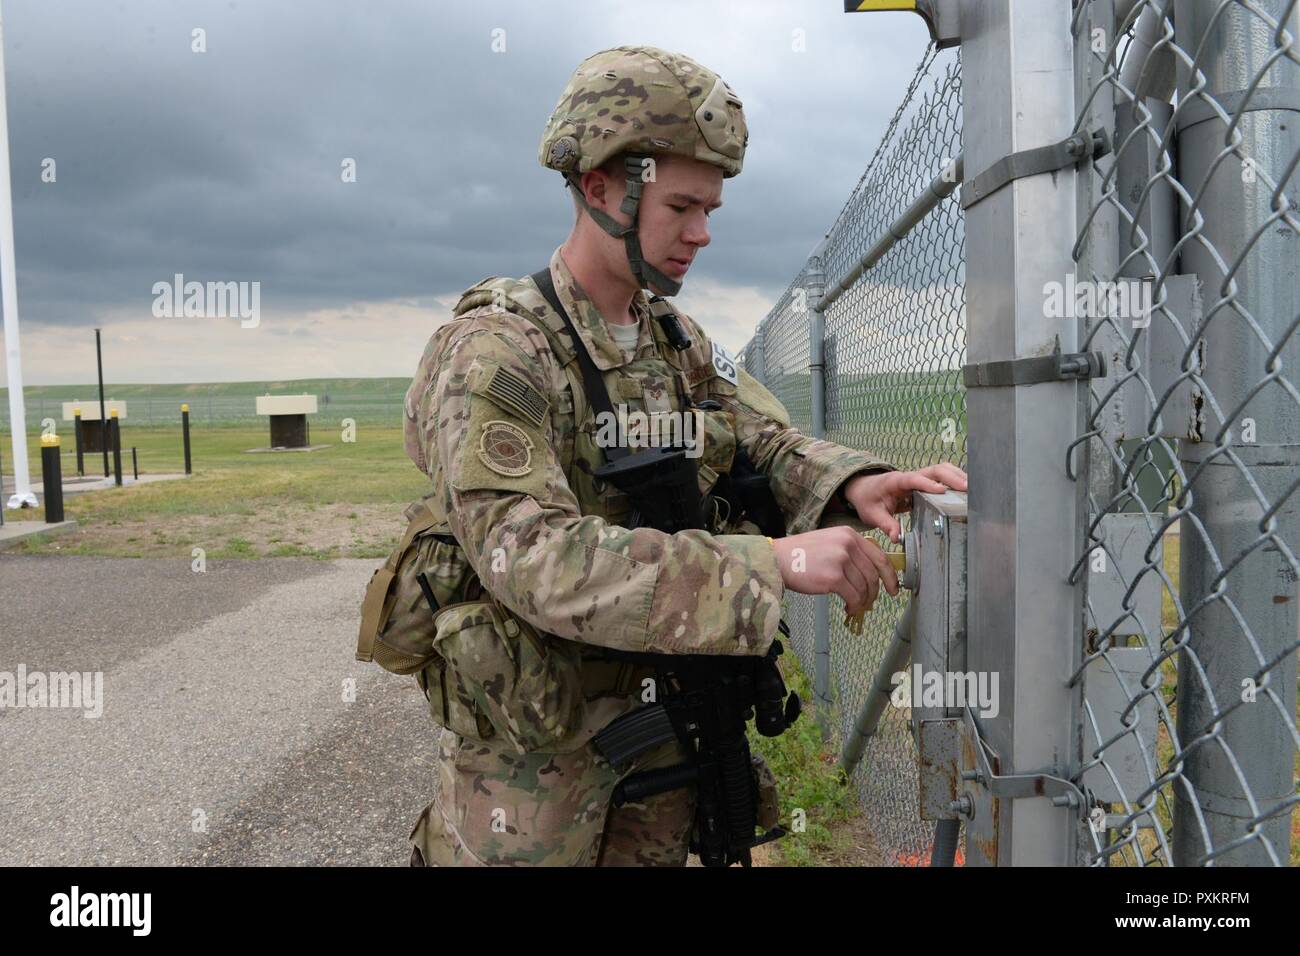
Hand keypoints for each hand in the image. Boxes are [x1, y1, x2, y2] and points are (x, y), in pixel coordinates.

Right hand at [772, 527, 898, 616]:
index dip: (890, 575)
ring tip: (854, 606)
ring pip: (864, 587)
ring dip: (862, 601)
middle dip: (875, 592)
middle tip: (870, 602)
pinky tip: (848, 609)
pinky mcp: (833, 577)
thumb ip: (850, 551)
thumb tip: (870, 573)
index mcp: (849, 534)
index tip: (893, 588)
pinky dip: (854, 606)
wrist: (777, 559)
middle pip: (873, 574)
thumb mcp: (829, 542)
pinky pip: (853, 596)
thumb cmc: (800, 554)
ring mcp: (841, 560)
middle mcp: (848, 544)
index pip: (879, 556)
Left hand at [843, 462, 967, 543]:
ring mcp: (918, 478)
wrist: (863, 489)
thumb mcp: (872, 514)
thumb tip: (897, 538)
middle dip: (951, 477)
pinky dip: (954, 480)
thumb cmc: (868, 500)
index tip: (942, 490)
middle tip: (967, 488)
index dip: (928, 484)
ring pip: (940, 471)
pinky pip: (941, 478)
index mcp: (895, 481)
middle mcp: (909, 476)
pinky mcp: (923, 483)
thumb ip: (885, 524)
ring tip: (973, 488)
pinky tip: (966, 490)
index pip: (913, 479)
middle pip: (934, 470)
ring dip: (956, 476)